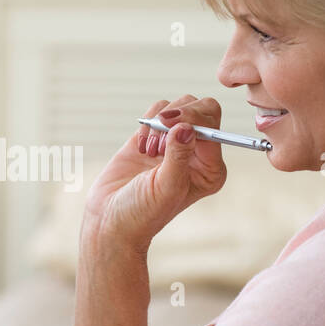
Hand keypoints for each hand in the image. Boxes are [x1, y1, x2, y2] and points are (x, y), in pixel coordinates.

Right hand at [83, 94, 227, 249]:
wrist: (110, 219)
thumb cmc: (142, 213)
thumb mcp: (165, 187)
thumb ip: (178, 156)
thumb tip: (187, 127)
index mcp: (210, 169)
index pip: (214, 129)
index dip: (194, 119)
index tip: (169, 125)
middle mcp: (198, 154)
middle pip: (204, 109)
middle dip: (181, 114)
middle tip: (160, 127)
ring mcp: (176, 143)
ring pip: (180, 105)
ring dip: (161, 122)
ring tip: (150, 150)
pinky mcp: (154, 136)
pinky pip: (158, 110)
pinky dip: (147, 122)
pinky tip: (141, 147)